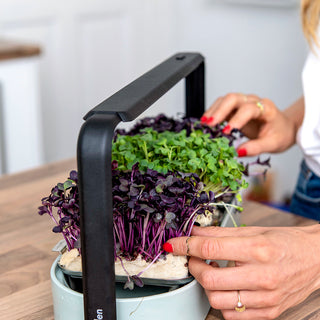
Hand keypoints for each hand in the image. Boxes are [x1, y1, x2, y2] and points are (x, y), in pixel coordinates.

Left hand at [163, 225, 319, 319]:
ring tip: (211, 272)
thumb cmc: (285, 242)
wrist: (315, 259)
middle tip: (193, 258)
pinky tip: (226, 288)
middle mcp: (261, 275)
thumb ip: (220, 233)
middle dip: (192, 267)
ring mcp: (266, 298)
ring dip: (205, 285)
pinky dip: (221, 302)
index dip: (184, 245)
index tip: (172, 244)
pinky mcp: (269, 312)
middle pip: (209, 278)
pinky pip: (232, 315)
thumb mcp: (252, 231)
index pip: (209, 248)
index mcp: (257, 249)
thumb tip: (194, 233)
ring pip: (216, 300)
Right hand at [202, 93, 296, 156]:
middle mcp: (253, 101)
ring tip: (204, 124)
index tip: (226, 132)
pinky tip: (206, 123)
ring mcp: (242, 103)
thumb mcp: (273, 144)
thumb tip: (238, 152)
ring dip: (213, 111)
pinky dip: (212, 113)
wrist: (283, 127)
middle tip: (209, 124)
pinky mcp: (234, 109)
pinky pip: (221, 106)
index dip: (236, 119)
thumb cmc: (280, 134)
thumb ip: (256, 148)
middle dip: (219, 111)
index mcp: (266, 108)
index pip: (248, 109)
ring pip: (224, 100)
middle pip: (233, 98)